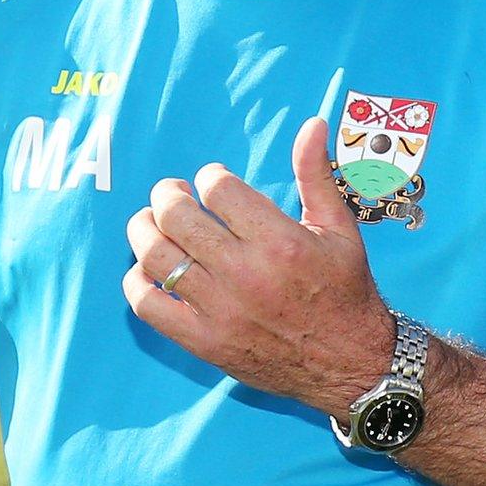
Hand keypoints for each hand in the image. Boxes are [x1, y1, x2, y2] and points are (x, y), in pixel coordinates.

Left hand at [124, 117, 393, 417]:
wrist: (349, 360)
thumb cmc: (346, 289)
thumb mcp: (339, 228)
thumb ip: (316, 175)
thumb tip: (312, 125)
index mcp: (280, 242)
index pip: (218, 190)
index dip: (209, 176)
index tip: (213, 181)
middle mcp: (245, 274)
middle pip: (177, 217)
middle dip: (168, 194)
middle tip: (173, 193)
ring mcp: (220, 310)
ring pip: (156, 257)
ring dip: (144, 230)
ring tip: (152, 223)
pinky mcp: (203, 340)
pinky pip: (147, 305)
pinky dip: (136, 281)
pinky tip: (148, 268)